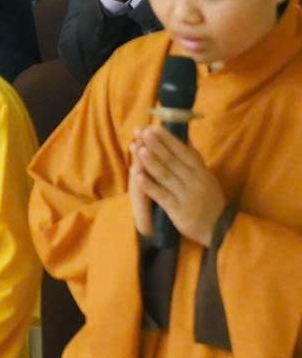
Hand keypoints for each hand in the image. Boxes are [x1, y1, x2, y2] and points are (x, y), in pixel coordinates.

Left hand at [132, 126, 228, 246]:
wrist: (221, 229)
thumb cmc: (210, 201)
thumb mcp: (207, 179)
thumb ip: (194, 161)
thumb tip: (184, 139)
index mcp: (202, 172)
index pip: (184, 152)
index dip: (168, 139)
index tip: (154, 127)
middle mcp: (195, 182)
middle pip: (173, 161)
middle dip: (156, 145)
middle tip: (141, 132)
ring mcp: (186, 196)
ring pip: (166, 176)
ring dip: (150, 161)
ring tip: (138, 148)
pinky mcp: (178, 210)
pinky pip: (162, 196)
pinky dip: (149, 185)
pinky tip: (137, 176)